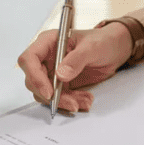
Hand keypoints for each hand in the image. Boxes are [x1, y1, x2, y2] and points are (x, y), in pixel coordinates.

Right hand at [17, 22, 132, 110]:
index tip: (49, 92)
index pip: (29, 59)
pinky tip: (85, 100)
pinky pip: (59, 98)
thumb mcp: (92, 47)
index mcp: (48, 42)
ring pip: (46, 93)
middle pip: (34, 81)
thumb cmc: (102, 40)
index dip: (34, 77)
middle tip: (71, 103)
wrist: (114, 49)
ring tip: (85, 101)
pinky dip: (71, 102)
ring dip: (64, 101)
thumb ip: (77, 59)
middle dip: (52, 95)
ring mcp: (52, 72)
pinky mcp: (61, 84)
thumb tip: (60, 75)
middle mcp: (46, 58)